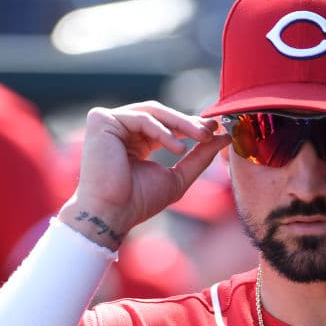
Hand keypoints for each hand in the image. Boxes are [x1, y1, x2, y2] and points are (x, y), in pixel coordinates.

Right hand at [59, 101, 230, 247]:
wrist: (113, 214)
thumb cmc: (140, 201)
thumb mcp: (179, 176)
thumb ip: (200, 156)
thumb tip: (224, 137)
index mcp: (136, 141)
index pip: (166, 124)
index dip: (191, 124)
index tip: (215, 129)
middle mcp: (122, 129)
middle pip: (161, 114)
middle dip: (190, 122)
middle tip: (212, 130)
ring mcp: (109, 122)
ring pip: (153, 111)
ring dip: (182, 123)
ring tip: (203, 138)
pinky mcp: (101, 120)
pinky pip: (141, 118)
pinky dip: (163, 132)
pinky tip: (179, 149)